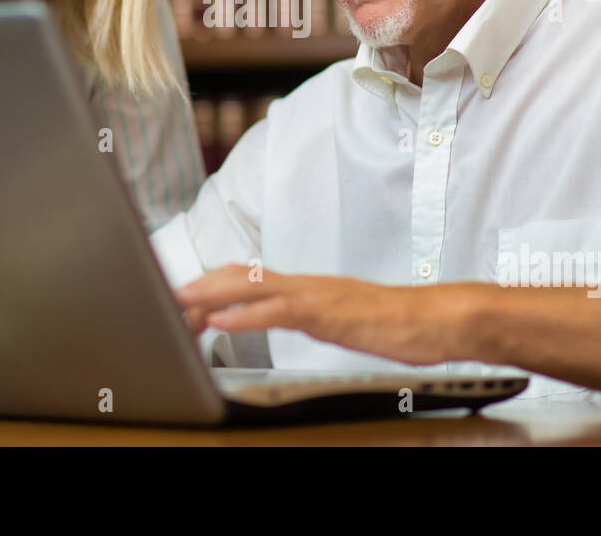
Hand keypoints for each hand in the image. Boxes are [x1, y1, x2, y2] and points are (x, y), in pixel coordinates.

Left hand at [174, 264, 480, 366]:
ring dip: (210, 295)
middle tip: (163, 297)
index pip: (247, 276)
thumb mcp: (338, 321)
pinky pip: (280, 310)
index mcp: (306, 286)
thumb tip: (271, 320)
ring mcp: (316, 294)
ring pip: (252, 286)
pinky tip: (222, 321)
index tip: (179, 294)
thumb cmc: (394, 324)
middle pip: (239, 275)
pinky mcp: (329, 312)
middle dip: (198, 285)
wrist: (436, 319)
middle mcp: (305, 283)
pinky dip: (246, 314)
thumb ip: (302, 316)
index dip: (210, 282)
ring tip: (178, 303)